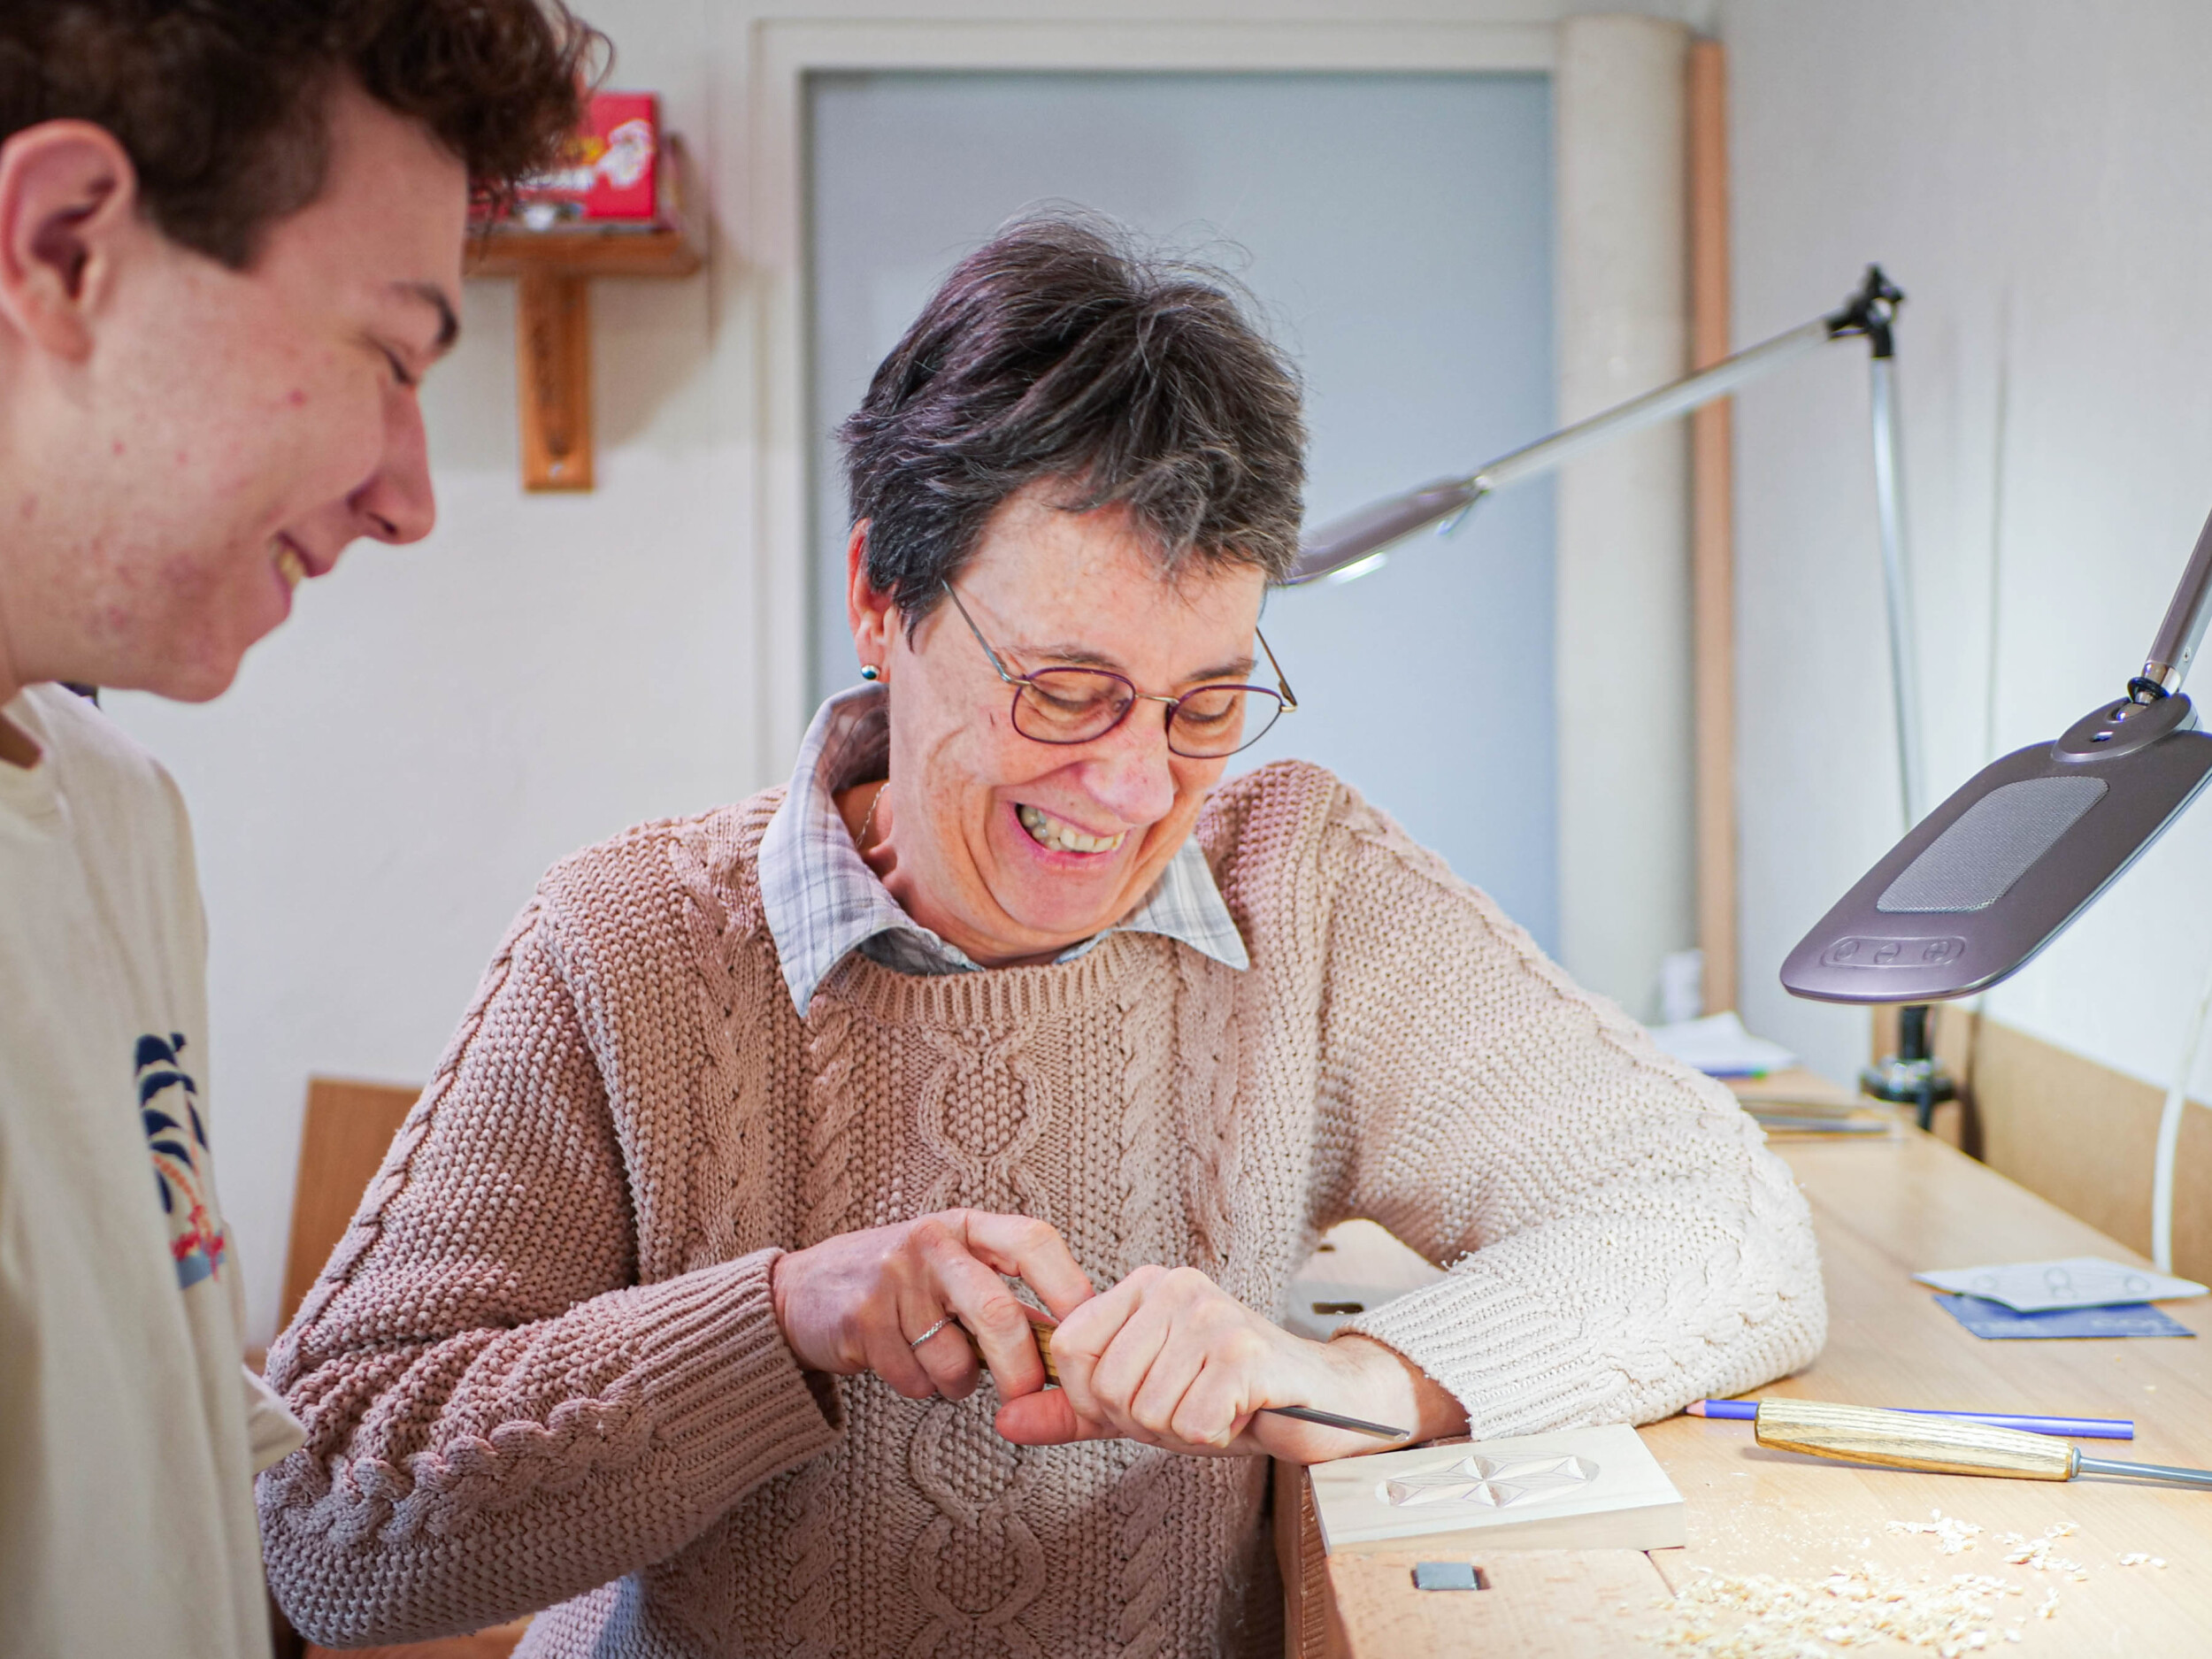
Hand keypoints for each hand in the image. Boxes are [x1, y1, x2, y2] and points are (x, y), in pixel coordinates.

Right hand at [770, 1210, 1092, 1402]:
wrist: (800, 1292)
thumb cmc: (898, 1287)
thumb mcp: (952, 1271)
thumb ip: (1004, 1296)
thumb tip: (1072, 1343)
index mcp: (966, 1226)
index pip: (1033, 1241)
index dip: (1069, 1287)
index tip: (1088, 1331)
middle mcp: (931, 1241)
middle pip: (998, 1312)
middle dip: (1021, 1369)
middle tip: (1028, 1397)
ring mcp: (893, 1278)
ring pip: (955, 1359)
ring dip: (958, 1383)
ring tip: (940, 1365)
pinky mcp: (861, 1319)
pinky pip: (914, 1379)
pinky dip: (920, 1388)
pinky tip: (901, 1362)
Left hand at [993, 1264, 1465, 1460]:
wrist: (1322, 1401)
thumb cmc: (1230, 1395)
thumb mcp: (1142, 1400)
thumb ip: (1072, 1408)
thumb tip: (1005, 1419)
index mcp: (1145, 1287)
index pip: (1070, 1347)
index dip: (1094, 1394)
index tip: (1140, 1398)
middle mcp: (1176, 1287)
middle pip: (1106, 1383)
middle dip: (1143, 1418)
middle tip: (1189, 1405)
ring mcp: (1213, 1315)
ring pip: (1146, 1408)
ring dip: (1181, 1429)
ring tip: (1215, 1406)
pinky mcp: (1246, 1353)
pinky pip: (1190, 1422)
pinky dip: (1212, 1435)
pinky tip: (1238, 1413)